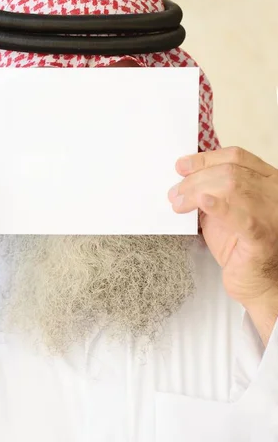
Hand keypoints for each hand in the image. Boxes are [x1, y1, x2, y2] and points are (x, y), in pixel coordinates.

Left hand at [168, 147, 277, 311]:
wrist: (259, 284)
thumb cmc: (242, 248)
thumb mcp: (226, 212)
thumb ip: (214, 192)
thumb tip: (184, 179)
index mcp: (268, 182)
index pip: (237, 157)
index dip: (205, 158)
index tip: (181, 165)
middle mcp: (275, 194)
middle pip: (230, 171)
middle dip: (195, 179)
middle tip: (174, 193)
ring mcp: (272, 214)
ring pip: (232, 186)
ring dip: (196, 192)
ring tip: (178, 204)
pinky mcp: (262, 237)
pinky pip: (241, 217)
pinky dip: (219, 207)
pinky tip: (202, 202)